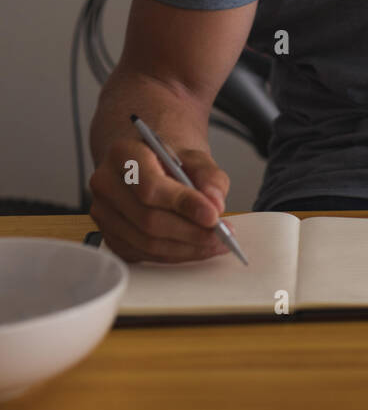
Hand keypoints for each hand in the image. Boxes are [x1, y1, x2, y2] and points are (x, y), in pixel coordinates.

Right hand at [89, 139, 231, 263]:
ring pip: (146, 242)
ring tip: (216, 242)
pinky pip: (144, 254)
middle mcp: (106, 184)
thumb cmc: (168, 159)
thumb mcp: (194, 157)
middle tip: (221, 233)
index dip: (183, 204)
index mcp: (123, 154)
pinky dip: (176, 254)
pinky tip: (197, 247)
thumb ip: (209, 176)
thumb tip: (215, 203)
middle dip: (190, 231)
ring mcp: (104, 213)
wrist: (149, 163)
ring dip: (187, 247)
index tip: (213, 215)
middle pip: (148, 219)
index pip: (150, 186)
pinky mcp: (111, 236)